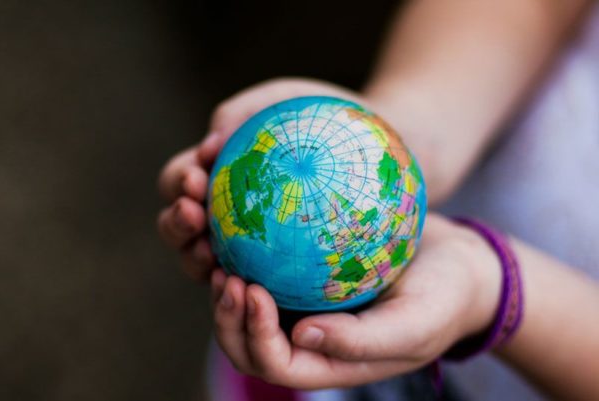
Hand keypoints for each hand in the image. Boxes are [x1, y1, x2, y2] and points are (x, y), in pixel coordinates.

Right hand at [156, 78, 369, 280]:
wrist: (369, 148)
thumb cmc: (320, 119)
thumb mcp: (283, 99)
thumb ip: (244, 112)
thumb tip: (212, 141)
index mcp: (213, 176)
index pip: (180, 182)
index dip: (177, 183)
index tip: (196, 179)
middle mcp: (218, 214)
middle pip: (177, 229)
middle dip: (176, 226)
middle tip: (194, 216)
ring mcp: (240, 247)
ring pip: (203, 265)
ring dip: (198, 262)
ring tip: (215, 259)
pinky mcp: (270, 274)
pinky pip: (250, 287)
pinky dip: (244, 289)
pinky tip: (256, 287)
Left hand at [211, 214, 501, 389]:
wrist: (458, 265)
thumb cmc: (443, 300)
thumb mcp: (415, 324)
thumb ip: (363, 342)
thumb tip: (302, 338)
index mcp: (329, 360)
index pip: (275, 362)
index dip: (252, 334)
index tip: (251, 287)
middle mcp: (311, 337)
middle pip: (249, 340)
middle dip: (226, 314)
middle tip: (222, 272)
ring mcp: (308, 305)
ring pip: (251, 304)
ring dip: (228, 286)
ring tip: (218, 249)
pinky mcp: (311, 273)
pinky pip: (272, 265)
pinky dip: (251, 251)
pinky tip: (245, 218)